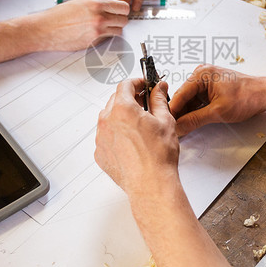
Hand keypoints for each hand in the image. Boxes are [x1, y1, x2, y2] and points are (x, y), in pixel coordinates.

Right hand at [32, 0, 129, 50]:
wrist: (46, 29)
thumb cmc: (59, 15)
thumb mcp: (80, 1)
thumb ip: (97, 1)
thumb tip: (109, 2)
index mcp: (96, 3)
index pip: (123, 7)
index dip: (123, 10)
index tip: (121, 11)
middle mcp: (99, 16)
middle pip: (124, 20)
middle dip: (120, 20)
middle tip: (114, 20)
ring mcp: (97, 31)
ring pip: (118, 31)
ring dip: (114, 29)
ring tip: (104, 27)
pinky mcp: (93, 42)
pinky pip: (107, 39)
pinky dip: (104, 37)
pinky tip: (94, 33)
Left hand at [95, 79, 179, 198]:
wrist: (151, 184)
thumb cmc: (158, 157)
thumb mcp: (165, 121)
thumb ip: (159, 99)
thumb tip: (158, 89)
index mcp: (123, 109)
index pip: (125, 85)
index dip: (136, 82)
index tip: (143, 84)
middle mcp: (107, 121)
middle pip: (115, 100)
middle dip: (130, 99)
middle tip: (144, 103)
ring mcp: (101, 138)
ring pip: (109, 118)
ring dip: (121, 116)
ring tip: (139, 125)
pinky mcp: (100, 152)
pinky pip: (106, 136)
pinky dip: (116, 134)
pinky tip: (131, 142)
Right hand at [169, 65, 265, 136]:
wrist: (264, 94)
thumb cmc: (247, 96)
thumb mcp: (218, 112)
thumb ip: (195, 120)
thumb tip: (179, 127)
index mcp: (201, 74)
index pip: (180, 94)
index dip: (172, 111)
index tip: (166, 124)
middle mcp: (201, 74)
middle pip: (183, 96)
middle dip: (179, 113)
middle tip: (173, 129)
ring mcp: (206, 81)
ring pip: (190, 99)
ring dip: (187, 113)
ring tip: (182, 127)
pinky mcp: (211, 88)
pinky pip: (197, 100)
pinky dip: (195, 110)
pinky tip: (192, 121)